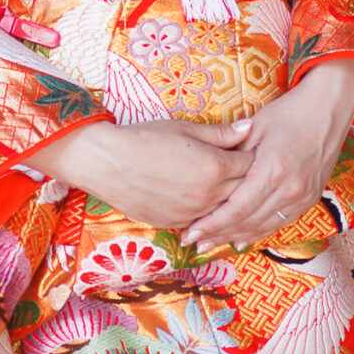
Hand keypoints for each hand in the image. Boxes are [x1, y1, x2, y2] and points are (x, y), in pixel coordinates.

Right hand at [30, 117, 252, 231]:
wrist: (103, 162)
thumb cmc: (141, 139)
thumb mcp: (183, 129)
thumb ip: (220, 134)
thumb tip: (249, 128)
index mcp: (216, 167)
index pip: (250, 164)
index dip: (250, 156)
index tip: (247, 151)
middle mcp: (210, 195)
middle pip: (243, 190)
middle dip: (244, 180)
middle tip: (239, 170)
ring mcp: (193, 213)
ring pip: (223, 211)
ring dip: (226, 200)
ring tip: (217, 186)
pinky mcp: (175, 224)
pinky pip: (200, 221)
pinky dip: (204, 213)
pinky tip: (196, 201)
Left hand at [183, 60, 353, 250]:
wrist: (328, 109)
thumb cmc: (286, 113)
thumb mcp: (252, 128)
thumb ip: (229, 154)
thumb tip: (201, 176)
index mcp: (272, 169)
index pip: (236, 208)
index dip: (212, 225)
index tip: (190, 233)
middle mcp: (290, 188)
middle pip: (248, 222)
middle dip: (218, 235)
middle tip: (193, 243)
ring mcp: (304, 195)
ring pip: (264, 226)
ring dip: (236, 237)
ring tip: (211, 245)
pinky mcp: (311, 198)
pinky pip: (281, 222)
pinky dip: (258, 232)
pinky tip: (240, 239)